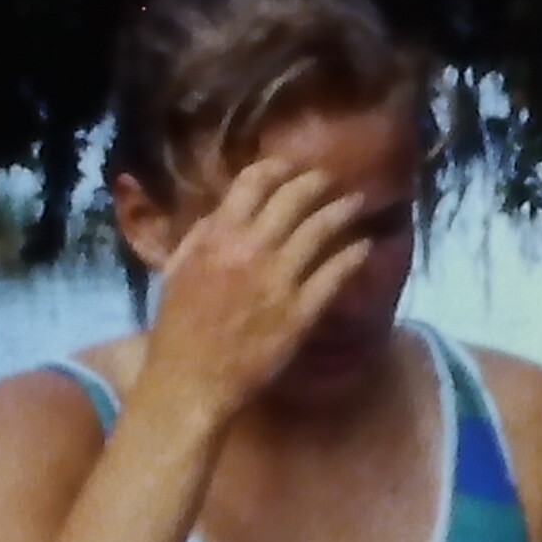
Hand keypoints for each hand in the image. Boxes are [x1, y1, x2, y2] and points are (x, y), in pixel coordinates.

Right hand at [138, 159, 383, 417]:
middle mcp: (250, 250)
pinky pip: (335, 274)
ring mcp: (279, 280)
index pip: (252, 185)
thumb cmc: (179, 324)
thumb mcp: (178, 267)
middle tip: (330, 179)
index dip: (276, 169)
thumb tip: (227, 210)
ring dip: (341, 211)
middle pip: (293, 201)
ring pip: (319, 231)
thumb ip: (203, 235)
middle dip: (316, 183)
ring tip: (355, 201)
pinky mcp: (302, 311)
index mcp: (216, 236)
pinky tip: (363, 245)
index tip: (291, 166)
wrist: (192, 375)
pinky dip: (352, 255)